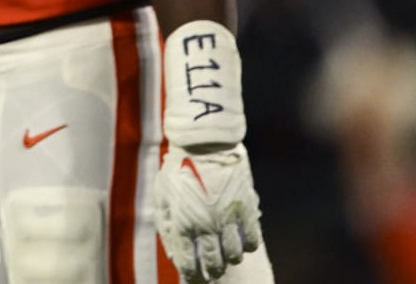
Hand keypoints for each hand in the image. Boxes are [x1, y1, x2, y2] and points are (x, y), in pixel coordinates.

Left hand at [154, 144, 262, 282]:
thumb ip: (166, 224)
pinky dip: (249, 246)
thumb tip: (173, 252)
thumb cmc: (177, 168)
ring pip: (234, 255)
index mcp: (182, 223)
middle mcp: (205, 226)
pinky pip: (252, 239)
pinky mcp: (244, 209)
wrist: (202, 144)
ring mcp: (227, 219)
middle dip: (212, 271)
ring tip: (227, 257)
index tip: (194, 277)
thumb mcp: (162, 195)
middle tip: (212, 272)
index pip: (189, 263)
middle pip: (214, 263)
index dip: (192, 274)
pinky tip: (243, 243)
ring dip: (230, 259)